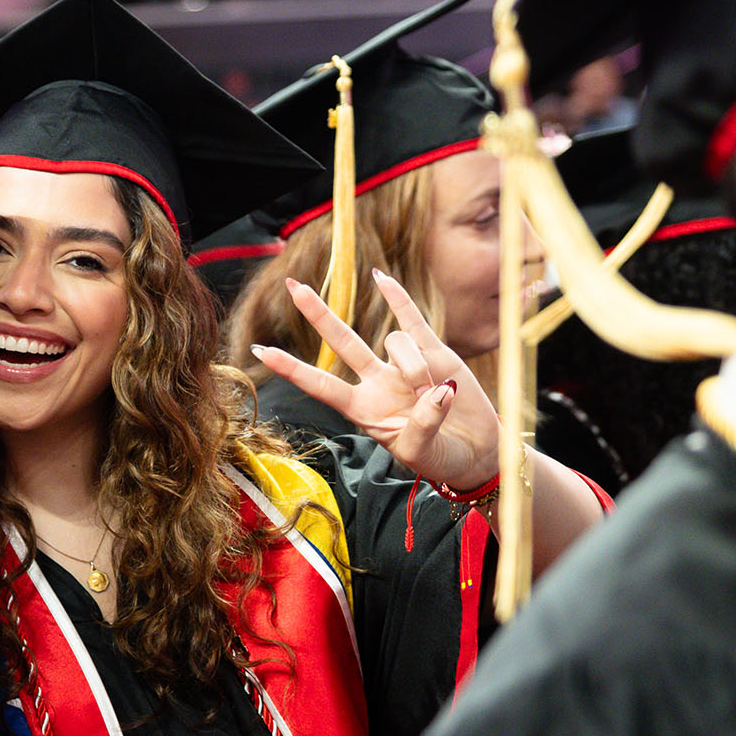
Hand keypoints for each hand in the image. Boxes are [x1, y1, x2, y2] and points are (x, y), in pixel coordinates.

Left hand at [250, 271, 500, 493]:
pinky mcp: (434, 352)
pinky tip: (378, 277)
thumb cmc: (441, 458)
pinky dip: (396, 298)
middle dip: (318, 314)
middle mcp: (376, 383)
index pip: (321, 384)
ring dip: (416, 368)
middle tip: (293, 286)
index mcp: (363, 410)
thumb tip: (435, 392)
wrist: (475, 452)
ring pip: (396, 344)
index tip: (260, 351)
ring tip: (438, 396)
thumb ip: (423, 425)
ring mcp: (403, 365)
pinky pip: (411, 320)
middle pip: (342, 341)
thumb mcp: (423, 453)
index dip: (291, 368)